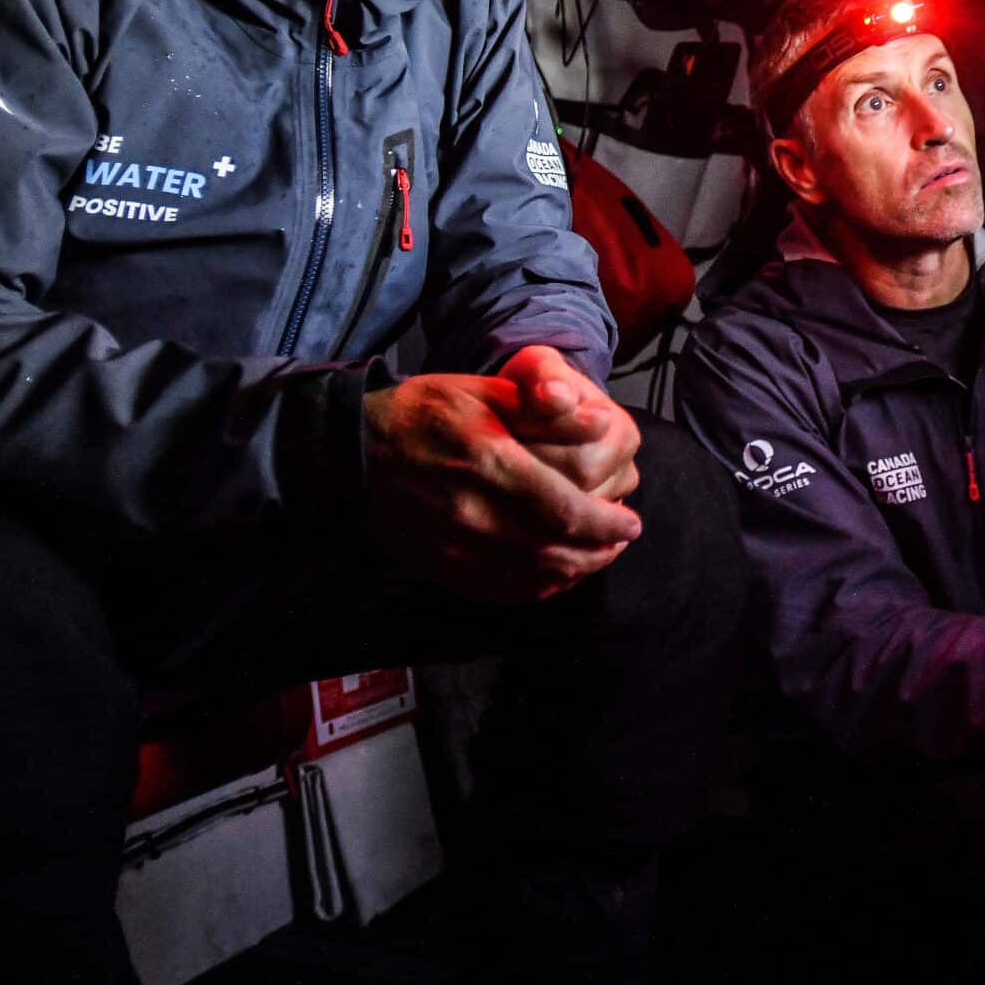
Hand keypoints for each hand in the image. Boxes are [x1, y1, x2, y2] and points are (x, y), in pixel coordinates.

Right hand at [362, 368, 641, 605]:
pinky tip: (554, 575)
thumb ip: (546, 413)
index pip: (567, 511)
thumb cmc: (423, 412)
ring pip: (533, 579)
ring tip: (597, 556)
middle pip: (556, 552)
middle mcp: (475, 515)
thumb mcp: (486, 392)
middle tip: (622, 540)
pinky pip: (501, 592)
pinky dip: (538, 588)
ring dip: (575, 572)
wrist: (353, 452)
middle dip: (599, 551)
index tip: (631, 522)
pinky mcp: (441, 568)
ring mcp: (456, 549)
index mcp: (491, 466)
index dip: (607, 525)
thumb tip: (603, 426)